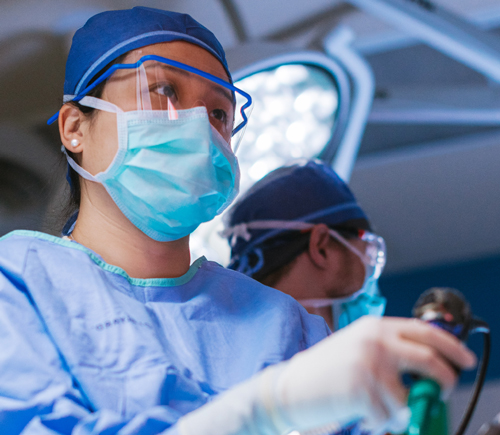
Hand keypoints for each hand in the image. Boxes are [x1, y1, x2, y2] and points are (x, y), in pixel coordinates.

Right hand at [275, 316, 476, 432]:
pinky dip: (381, 421)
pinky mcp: (362, 390)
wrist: (291, 384)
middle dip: (444, 379)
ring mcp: (368, 364)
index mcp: (375, 327)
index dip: (452, 346)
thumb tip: (428, 369)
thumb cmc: (325, 368)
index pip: (425, 331)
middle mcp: (374, 341)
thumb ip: (390, 349)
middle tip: (443, 391)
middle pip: (429, 359)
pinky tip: (361, 411)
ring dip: (399, 410)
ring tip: (375, 405)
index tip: (466, 360)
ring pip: (410, 397)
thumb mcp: (358, 346)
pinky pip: (391, 416)